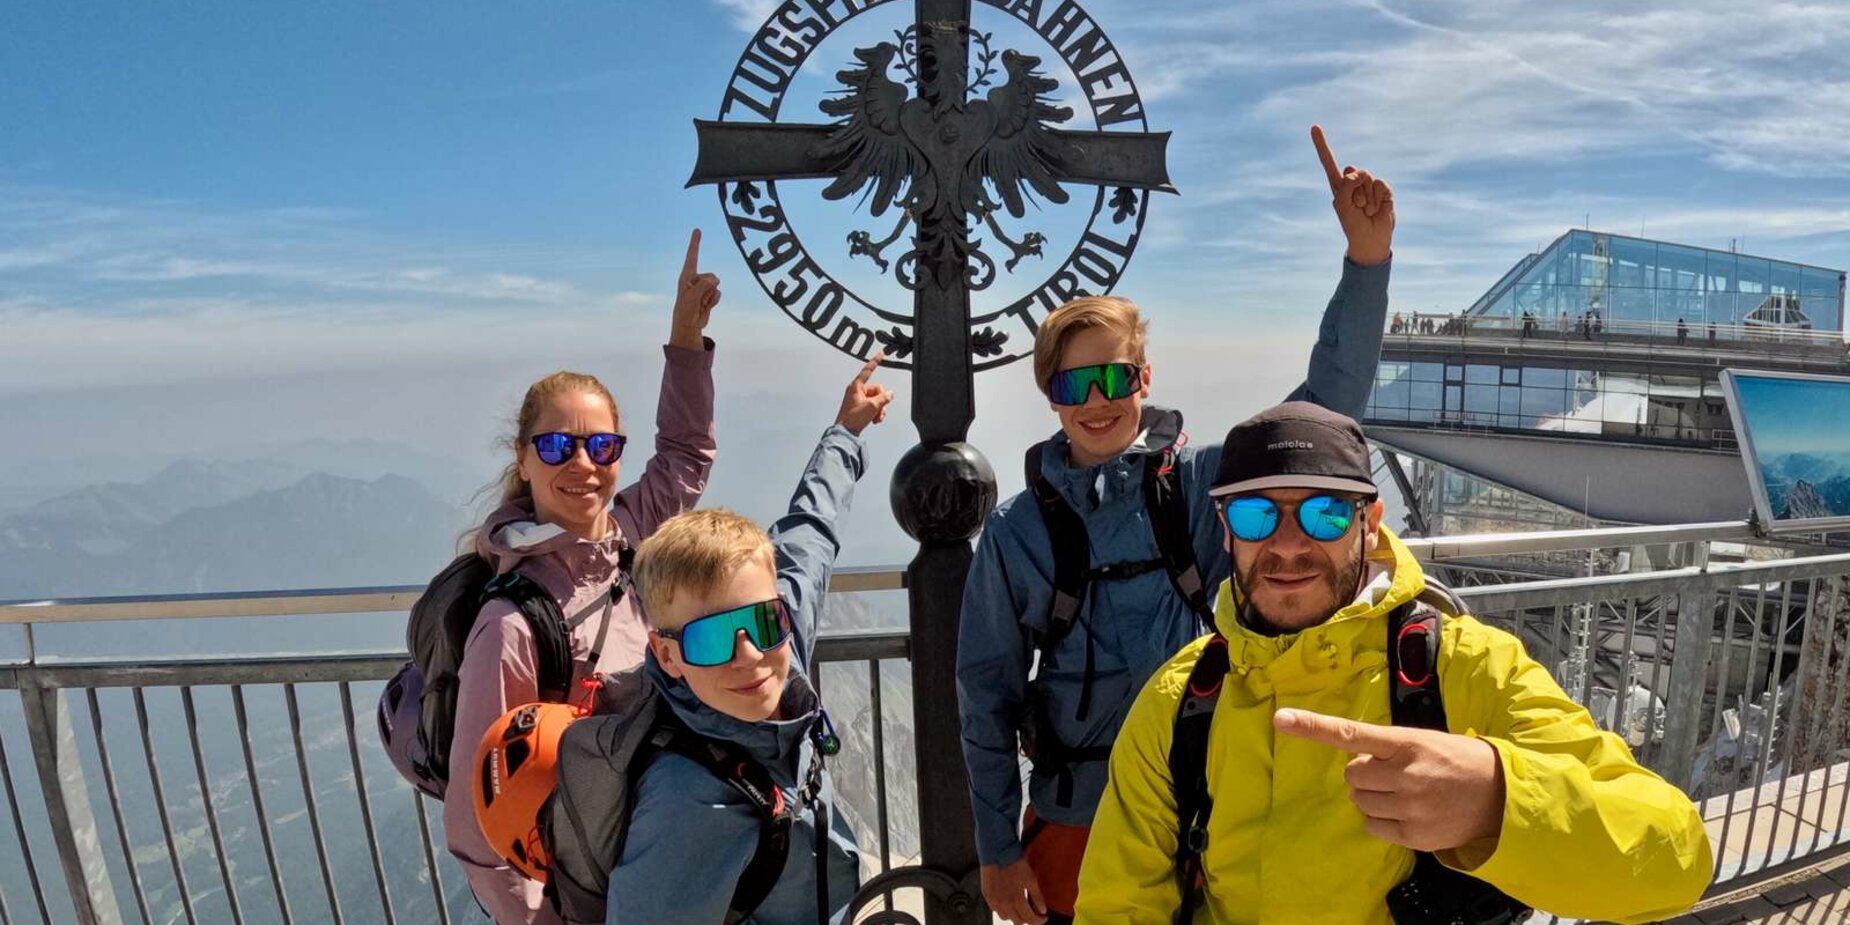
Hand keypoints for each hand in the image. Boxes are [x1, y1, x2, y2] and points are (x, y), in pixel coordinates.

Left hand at [670, 228, 720, 347]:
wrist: (689, 326)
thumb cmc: (685, 309)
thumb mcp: (692, 296)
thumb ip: (704, 285)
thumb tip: (716, 280)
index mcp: (687, 276)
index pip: (692, 256)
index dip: (695, 243)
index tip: (697, 230)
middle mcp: (695, 279)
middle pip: (712, 276)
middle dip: (708, 287)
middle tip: (698, 299)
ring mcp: (703, 287)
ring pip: (716, 285)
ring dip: (710, 296)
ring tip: (700, 304)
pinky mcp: (709, 295)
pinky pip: (719, 293)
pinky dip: (714, 300)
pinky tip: (706, 306)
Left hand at [834, 353, 893, 434]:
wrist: (845, 433)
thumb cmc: (852, 419)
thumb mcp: (872, 406)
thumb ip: (884, 398)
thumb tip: (890, 394)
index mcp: (856, 386)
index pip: (868, 370)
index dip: (875, 361)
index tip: (881, 354)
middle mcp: (857, 391)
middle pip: (877, 390)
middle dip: (881, 402)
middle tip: (878, 411)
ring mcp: (858, 399)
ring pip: (877, 399)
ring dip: (880, 409)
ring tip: (876, 418)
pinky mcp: (860, 407)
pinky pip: (874, 406)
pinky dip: (876, 413)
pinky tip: (874, 420)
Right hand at [980, 858, 1046, 924]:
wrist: (997, 850)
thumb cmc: (1014, 862)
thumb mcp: (1031, 879)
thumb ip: (1037, 897)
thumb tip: (1042, 910)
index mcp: (1016, 900)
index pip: (1030, 919)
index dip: (1039, 921)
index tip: (1043, 918)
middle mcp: (1004, 903)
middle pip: (1017, 921)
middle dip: (1027, 919)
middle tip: (1033, 913)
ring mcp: (994, 900)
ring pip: (1006, 917)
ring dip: (1014, 915)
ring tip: (1020, 907)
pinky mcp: (987, 895)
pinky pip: (995, 909)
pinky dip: (1003, 909)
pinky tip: (1008, 901)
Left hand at [1273, 707, 1504, 852]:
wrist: (1501, 795)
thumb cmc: (1458, 761)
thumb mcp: (1425, 741)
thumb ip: (1388, 748)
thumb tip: (1354, 762)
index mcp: (1406, 743)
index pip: (1352, 733)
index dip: (1313, 726)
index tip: (1281, 719)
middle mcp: (1405, 773)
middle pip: (1351, 776)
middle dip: (1365, 774)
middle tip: (1393, 774)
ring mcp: (1409, 806)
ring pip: (1360, 802)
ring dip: (1373, 797)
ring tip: (1405, 793)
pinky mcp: (1413, 834)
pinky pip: (1373, 827)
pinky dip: (1383, 820)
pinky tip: (1408, 812)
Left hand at [1311, 125, 1393, 266]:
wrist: (1370, 239)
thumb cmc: (1352, 224)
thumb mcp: (1342, 206)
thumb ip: (1345, 186)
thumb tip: (1357, 172)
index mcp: (1338, 185)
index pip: (1328, 161)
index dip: (1322, 144)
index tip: (1314, 126)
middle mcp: (1353, 181)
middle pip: (1353, 171)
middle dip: (1355, 191)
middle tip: (1357, 207)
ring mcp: (1369, 184)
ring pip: (1368, 178)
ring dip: (1367, 198)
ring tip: (1366, 210)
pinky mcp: (1383, 189)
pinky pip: (1380, 184)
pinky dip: (1378, 198)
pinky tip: (1377, 209)